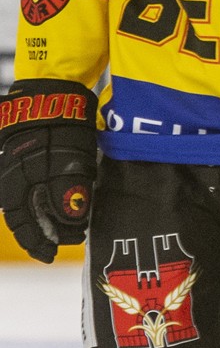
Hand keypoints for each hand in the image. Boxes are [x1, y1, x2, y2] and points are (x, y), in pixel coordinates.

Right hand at [0, 79, 97, 263]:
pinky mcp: (36, 158)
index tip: (54, 254)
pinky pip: (42, 186)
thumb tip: (73, 221)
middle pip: (29, 217)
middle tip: (75, 238)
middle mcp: (15, 181)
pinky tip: (73, 202)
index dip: (37, 243)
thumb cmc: (59, 126)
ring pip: (35, 203)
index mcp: (14, 186)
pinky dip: (56, 199)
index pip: (22, 226)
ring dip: (54, 217)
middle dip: (50, 232)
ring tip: (76, 225)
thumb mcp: (67, 161)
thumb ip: (68, 192)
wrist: (53, 93)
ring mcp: (24, 168)